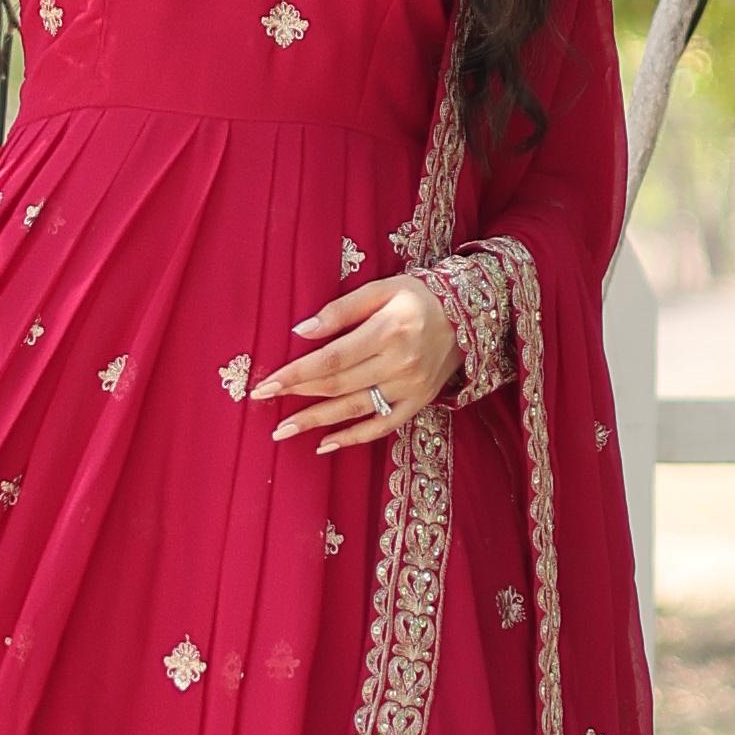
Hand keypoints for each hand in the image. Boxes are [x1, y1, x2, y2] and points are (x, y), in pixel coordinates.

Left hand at [253, 274, 458, 452]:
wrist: (470, 315)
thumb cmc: (419, 296)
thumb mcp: (382, 290)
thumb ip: (341, 310)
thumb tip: (301, 331)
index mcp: (388, 331)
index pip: (332, 358)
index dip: (296, 373)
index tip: (267, 383)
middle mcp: (400, 363)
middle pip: (338, 385)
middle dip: (298, 395)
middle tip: (264, 402)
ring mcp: (411, 387)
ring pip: (355, 409)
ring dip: (316, 422)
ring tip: (283, 431)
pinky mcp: (419, 402)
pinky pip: (382, 425)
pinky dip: (353, 438)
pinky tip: (325, 444)